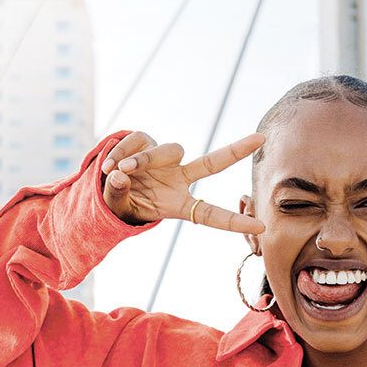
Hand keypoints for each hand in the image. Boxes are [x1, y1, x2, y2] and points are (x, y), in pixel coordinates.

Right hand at [99, 130, 266, 233]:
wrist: (103, 185)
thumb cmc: (120, 202)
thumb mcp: (118, 206)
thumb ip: (119, 193)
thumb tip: (121, 174)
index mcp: (179, 204)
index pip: (211, 215)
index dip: (235, 222)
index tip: (262, 228)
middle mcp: (179, 179)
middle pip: (212, 163)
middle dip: (236, 150)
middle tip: (260, 138)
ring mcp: (166, 160)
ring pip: (168, 150)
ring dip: (142, 160)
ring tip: (117, 171)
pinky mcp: (148, 141)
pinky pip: (139, 142)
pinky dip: (122, 152)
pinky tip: (108, 165)